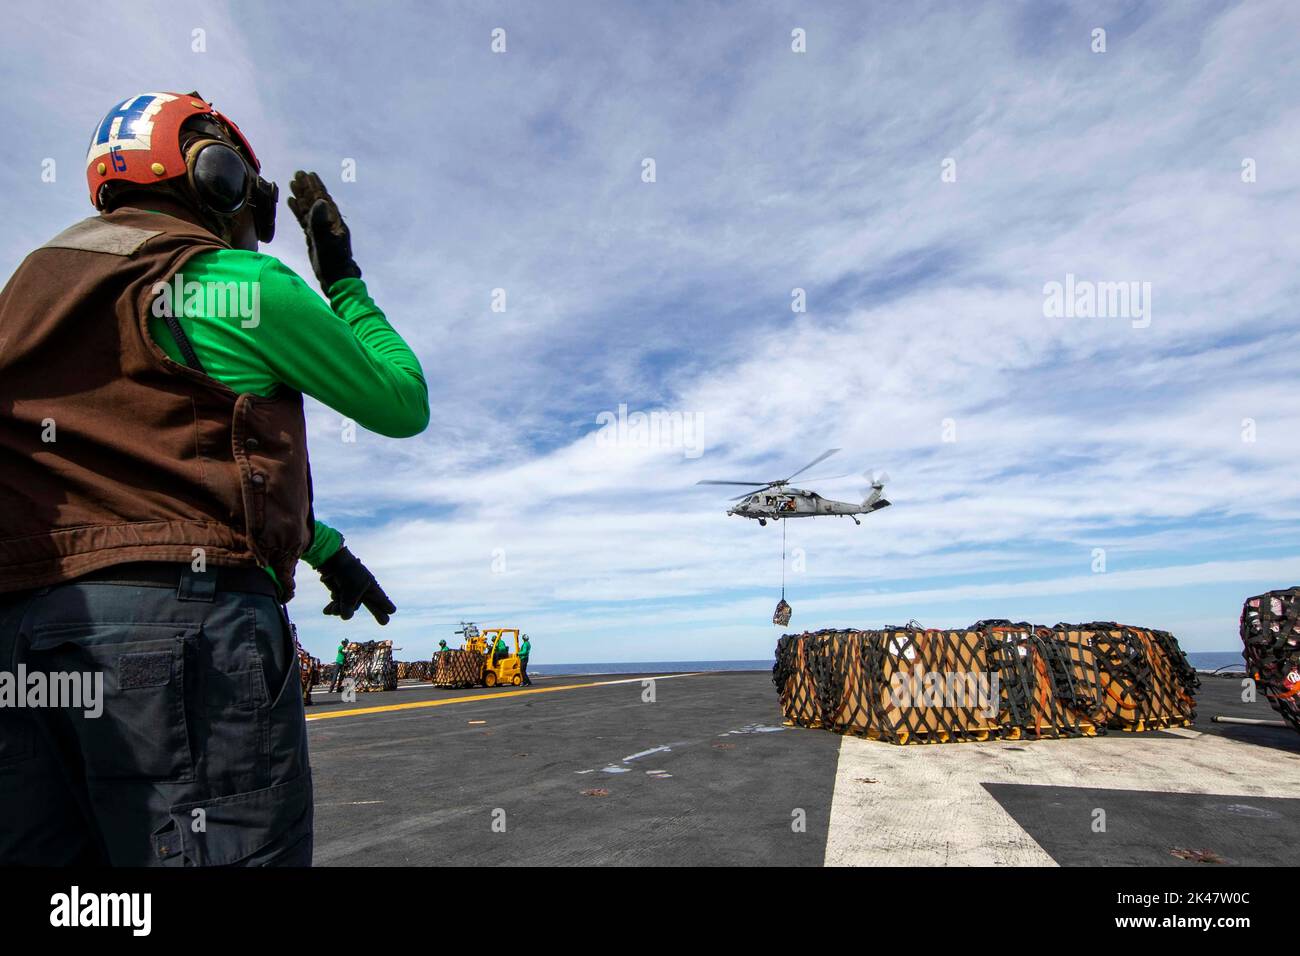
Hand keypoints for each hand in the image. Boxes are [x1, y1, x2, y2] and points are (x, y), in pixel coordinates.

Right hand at [286, 170, 361, 291]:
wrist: (336, 278)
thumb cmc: (334, 260)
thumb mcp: (326, 240)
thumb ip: (321, 221)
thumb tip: (320, 200)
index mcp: (333, 221)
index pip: (323, 199)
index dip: (315, 186)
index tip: (309, 174)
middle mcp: (327, 222)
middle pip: (315, 200)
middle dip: (307, 188)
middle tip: (298, 174)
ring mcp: (320, 229)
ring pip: (308, 208)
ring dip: (301, 196)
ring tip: (292, 183)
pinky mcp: (313, 236)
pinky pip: (304, 219)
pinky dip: (298, 210)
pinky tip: (291, 201)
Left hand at [318, 546, 395, 624]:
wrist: (332, 559)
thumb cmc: (347, 573)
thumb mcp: (350, 590)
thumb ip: (349, 606)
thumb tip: (345, 617)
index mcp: (371, 588)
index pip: (382, 599)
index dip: (385, 606)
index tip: (392, 611)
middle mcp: (363, 591)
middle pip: (371, 606)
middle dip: (377, 613)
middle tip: (385, 621)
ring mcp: (351, 592)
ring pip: (348, 608)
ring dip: (339, 609)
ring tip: (332, 609)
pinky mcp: (340, 591)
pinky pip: (338, 604)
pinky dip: (333, 606)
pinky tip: (326, 611)